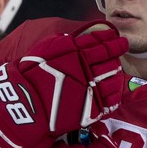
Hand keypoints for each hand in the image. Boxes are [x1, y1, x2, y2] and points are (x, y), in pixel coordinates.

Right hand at [0, 24, 127, 147]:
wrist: (25, 101)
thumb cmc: (33, 71)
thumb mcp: (48, 47)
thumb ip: (70, 41)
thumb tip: (87, 37)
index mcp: (79, 54)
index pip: (105, 45)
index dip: (115, 42)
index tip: (121, 41)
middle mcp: (88, 71)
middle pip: (112, 62)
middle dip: (116, 59)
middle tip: (117, 57)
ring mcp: (91, 91)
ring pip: (115, 81)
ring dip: (116, 76)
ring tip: (115, 74)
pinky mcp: (91, 109)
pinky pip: (111, 102)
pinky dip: (114, 96)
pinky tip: (113, 92)